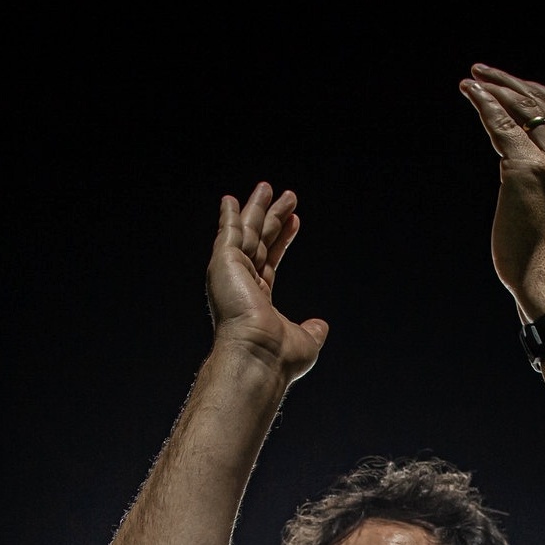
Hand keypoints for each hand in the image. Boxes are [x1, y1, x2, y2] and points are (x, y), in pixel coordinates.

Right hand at [207, 182, 328, 380]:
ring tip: (268, 188)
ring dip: (257, 210)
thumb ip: (312, 330)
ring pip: (245, 233)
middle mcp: (241, 286)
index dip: (283, 240)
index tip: (295, 221)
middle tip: (287, 197)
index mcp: (256, 301)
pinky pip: (227, 234)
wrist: (259, 357)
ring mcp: (231, 274)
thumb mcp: (306, 341)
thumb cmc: (280, 357)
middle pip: (259, 243)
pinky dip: (228, 217)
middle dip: (272, 219)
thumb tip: (320, 326)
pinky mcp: (223, 264)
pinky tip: (232, 201)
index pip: (270, 262)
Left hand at [459, 65, 544, 320]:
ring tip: (473, 79)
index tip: (512, 86)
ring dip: (496, 88)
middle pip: (543, 103)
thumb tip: (514, 176)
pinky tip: (470, 94)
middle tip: (483, 72)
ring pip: (523, 108)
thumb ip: (541, 185)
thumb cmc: (544, 258)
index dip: (535, 94)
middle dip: (511, 83)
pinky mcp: (523, 170)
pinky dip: (485, 104)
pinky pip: (502, 126)